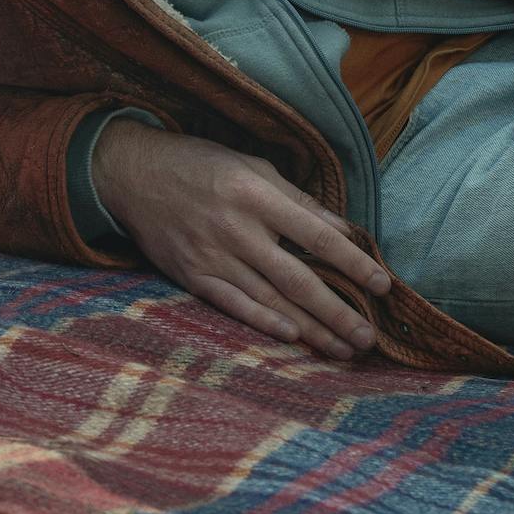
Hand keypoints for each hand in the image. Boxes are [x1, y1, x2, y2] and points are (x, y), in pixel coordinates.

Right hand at [93, 120, 389, 360]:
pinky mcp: (191, 275)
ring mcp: (211, 255)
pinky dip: (264, 323)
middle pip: (298, 279)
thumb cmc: (199, 164)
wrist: (130, 173)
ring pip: (271, 300)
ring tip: (344, 349)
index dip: (354, 263)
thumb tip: (343, 231)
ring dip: (312, 329)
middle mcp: (235, 227)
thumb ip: (297, 200)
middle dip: (338, 312)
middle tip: (369, 338)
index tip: (382, 286)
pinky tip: (293, 339)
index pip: (317, 236)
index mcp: (255, 193)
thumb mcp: (251, 166)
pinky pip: (233, 305)